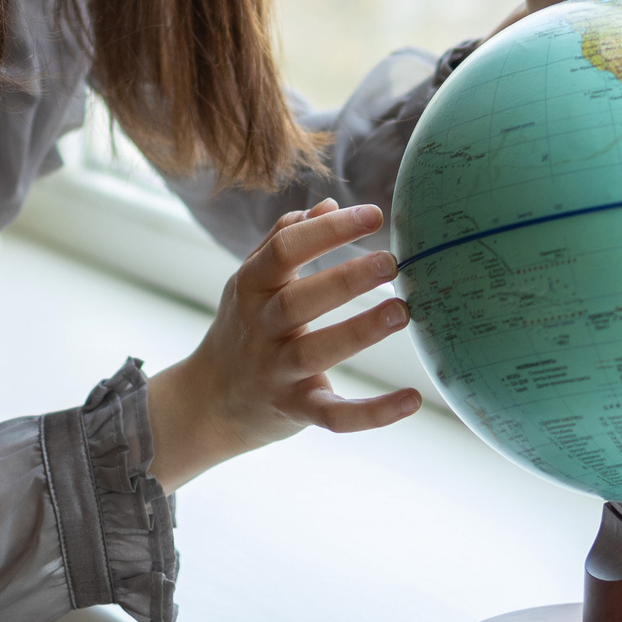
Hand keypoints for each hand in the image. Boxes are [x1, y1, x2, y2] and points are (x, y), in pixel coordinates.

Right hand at [146, 200, 420, 488]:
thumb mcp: (250, 282)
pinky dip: (373, 413)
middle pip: (298, 300)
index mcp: (251, 288)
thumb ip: (283, 241)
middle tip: (391, 261)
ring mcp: (276, 372)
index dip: (329, 230)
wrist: (209, 403)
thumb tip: (330, 205)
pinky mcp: (295, 411)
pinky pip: (335, 416)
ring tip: (401, 311)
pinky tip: (412, 399)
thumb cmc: (242, 329)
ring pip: (315, 352)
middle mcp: (260, 328)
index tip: (375, 215)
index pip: (285, 250)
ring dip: (359, 331)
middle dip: (345, 279)